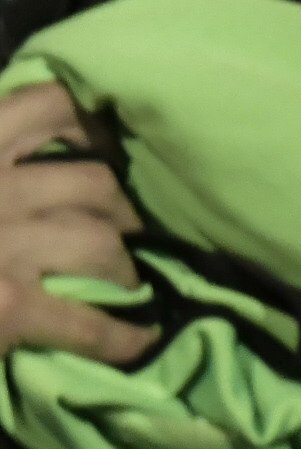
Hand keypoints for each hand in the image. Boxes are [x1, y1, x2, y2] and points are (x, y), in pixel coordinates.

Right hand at [0, 84, 153, 364]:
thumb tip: (20, 140)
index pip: (46, 104)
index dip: (91, 121)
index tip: (107, 141)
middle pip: (93, 182)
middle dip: (120, 207)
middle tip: (131, 226)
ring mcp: (3, 244)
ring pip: (100, 242)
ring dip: (124, 264)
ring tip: (130, 280)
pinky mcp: (7, 305)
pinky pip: (84, 322)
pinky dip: (118, 337)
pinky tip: (138, 344)